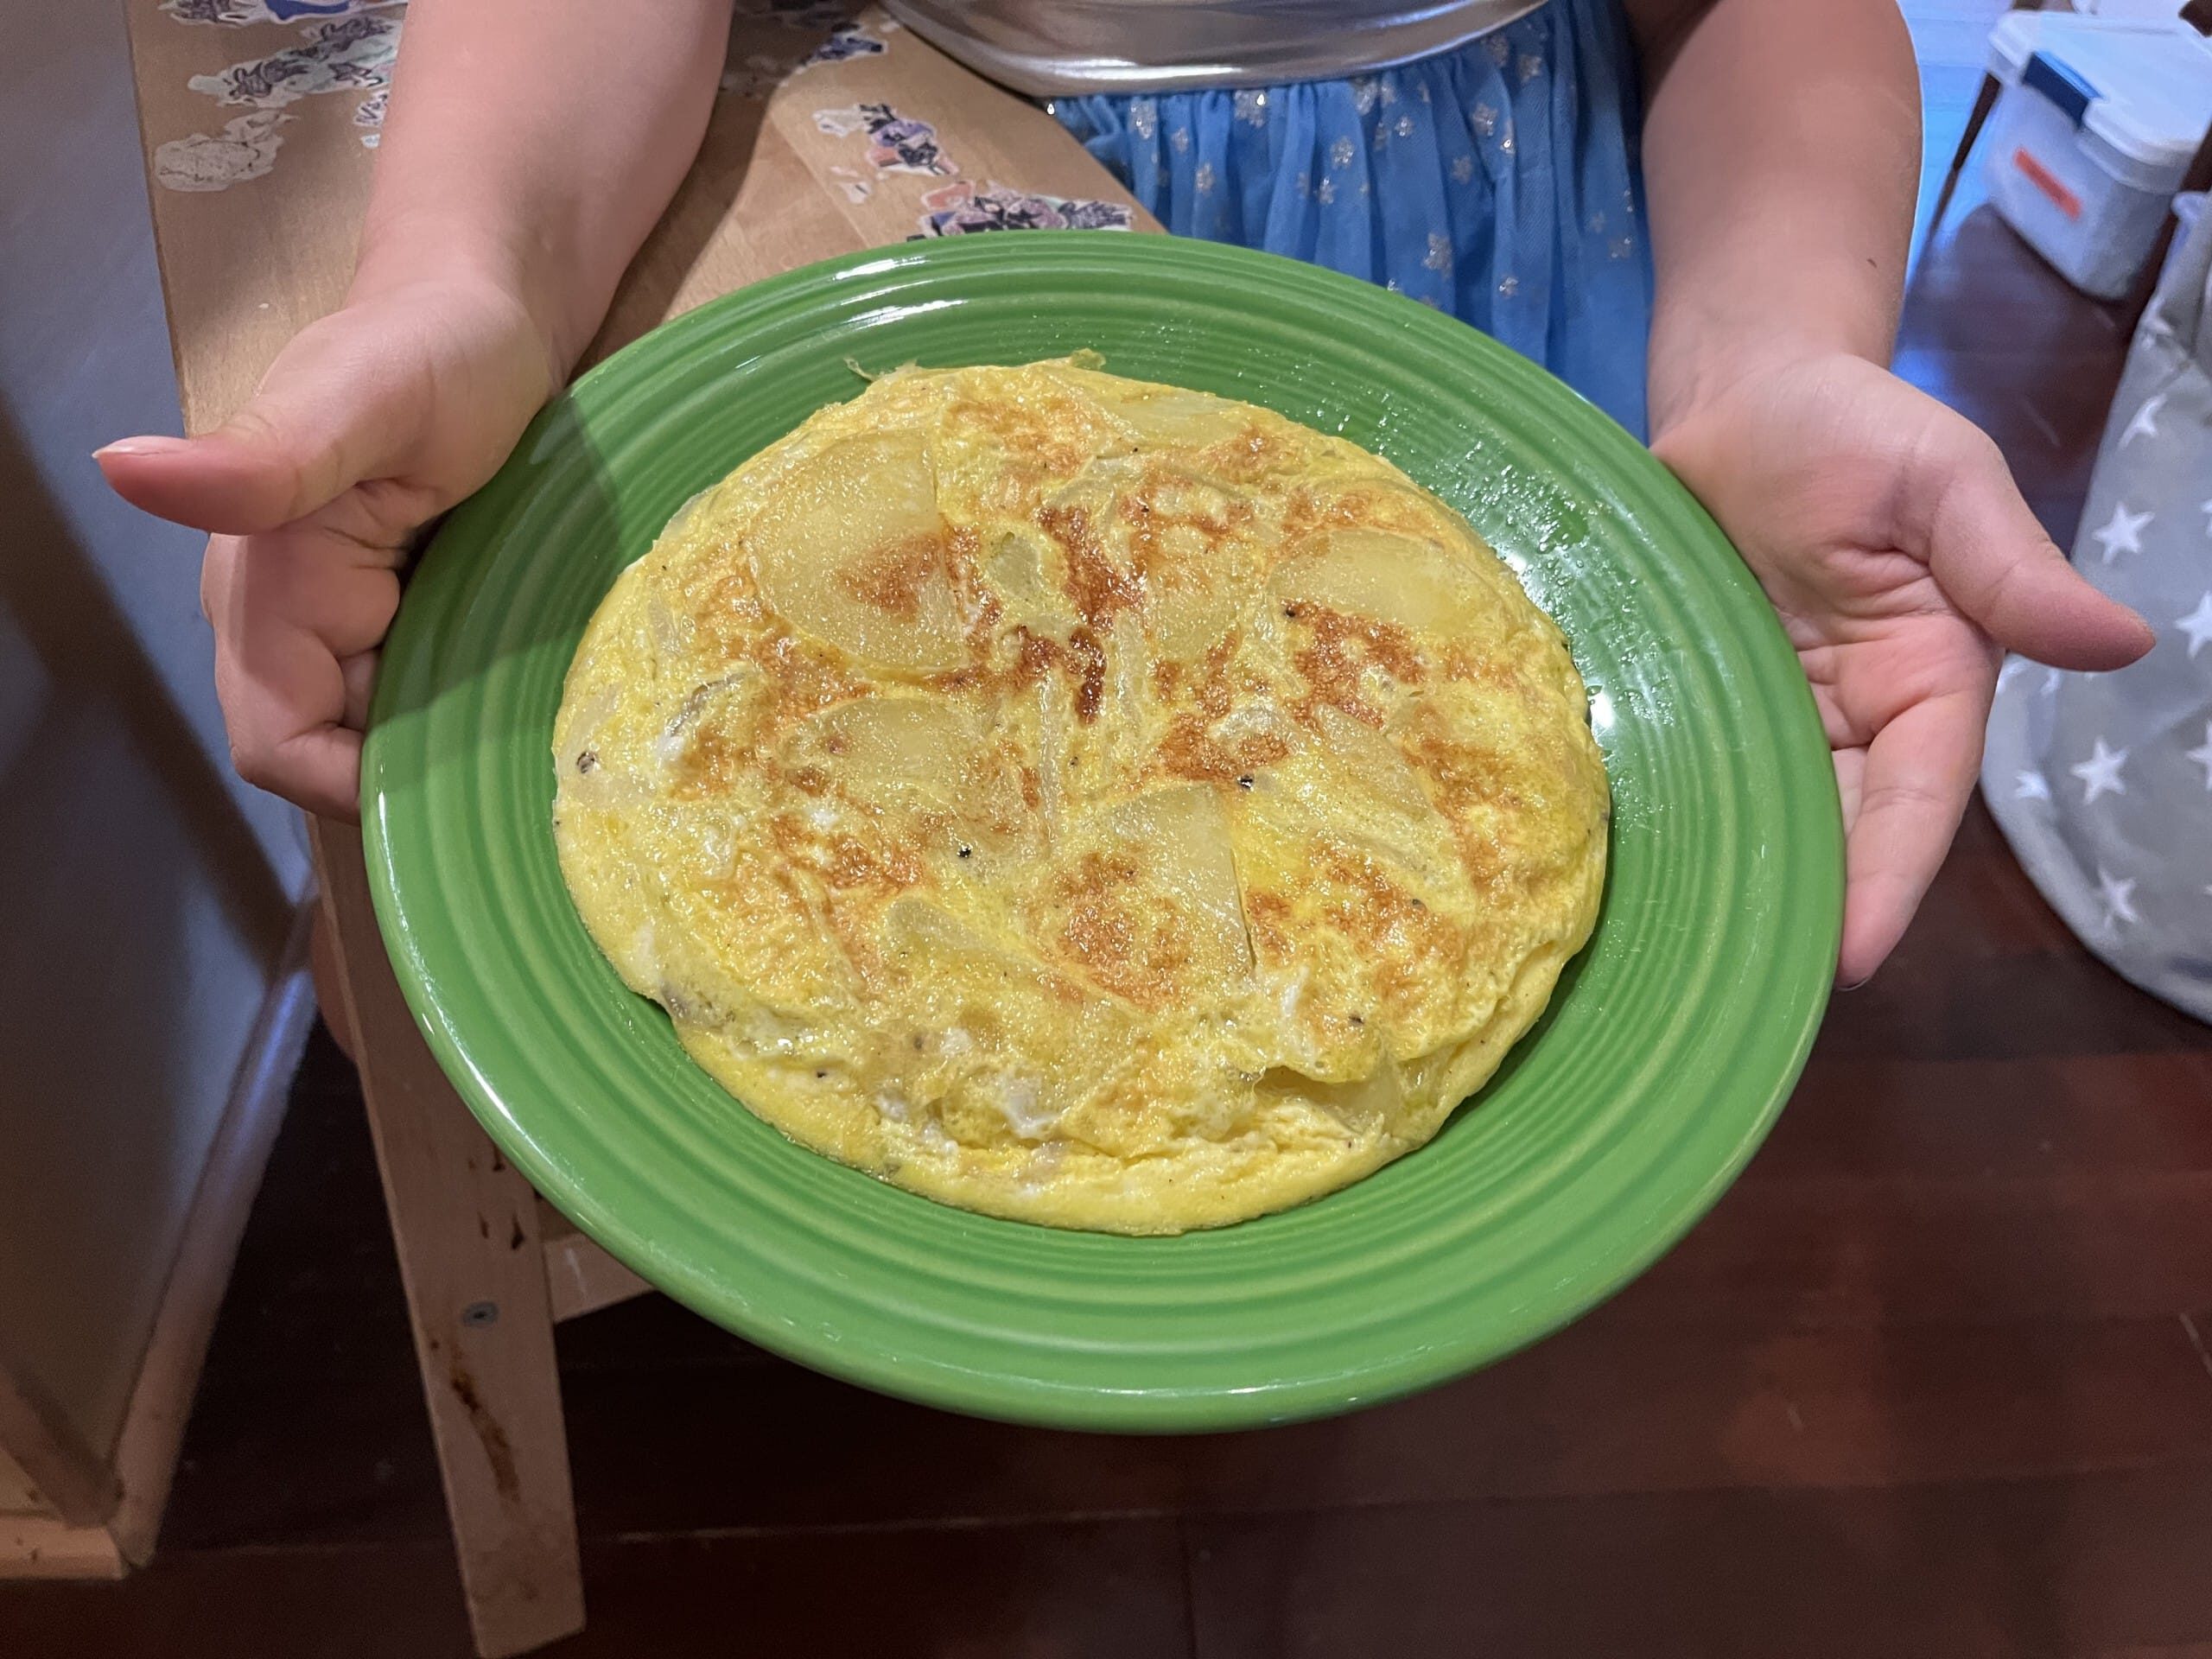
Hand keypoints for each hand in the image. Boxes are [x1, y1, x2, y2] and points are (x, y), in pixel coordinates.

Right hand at [98, 272, 558, 818]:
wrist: (486, 314)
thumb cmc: (432, 344)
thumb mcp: (365, 395)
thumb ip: (263, 456)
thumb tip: (124, 472)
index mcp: (262, 587)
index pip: (281, 747)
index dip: (355, 780)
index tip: (455, 760)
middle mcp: (286, 621)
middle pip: (339, 756)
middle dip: (422, 759)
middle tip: (525, 726)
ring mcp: (341, 625)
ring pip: (388, 737)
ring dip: (454, 737)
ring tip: (537, 702)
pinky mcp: (392, 620)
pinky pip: (420, 699)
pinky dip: (469, 704)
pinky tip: (529, 681)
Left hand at [1651, 352, 2153, 985]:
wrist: (1742, 397)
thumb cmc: (1851, 426)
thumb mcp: (1943, 482)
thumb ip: (2012, 569)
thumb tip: (2122, 641)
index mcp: (1930, 681)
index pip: (1918, 800)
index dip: (1891, 878)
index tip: (1856, 957)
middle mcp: (1855, 718)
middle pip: (1838, 832)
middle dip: (1805, 907)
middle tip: (1751, 987)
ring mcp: (1773, 716)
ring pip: (1764, 817)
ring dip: (1738, 880)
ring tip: (1689, 959)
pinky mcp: (1699, 700)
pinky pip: (1692, 771)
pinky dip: (1675, 821)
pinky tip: (1633, 876)